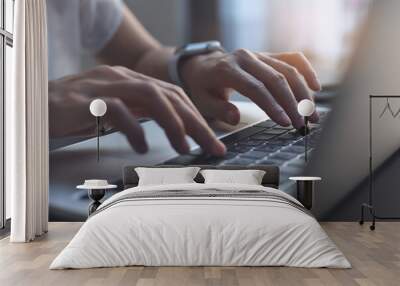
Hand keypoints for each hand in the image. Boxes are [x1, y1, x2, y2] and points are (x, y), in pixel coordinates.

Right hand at [49, 65, 225, 155]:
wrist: (37, 106)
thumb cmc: (77, 110)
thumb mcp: (116, 109)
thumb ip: (140, 112)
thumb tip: (170, 125)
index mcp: (131, 81)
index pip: (173, 95)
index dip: (196, 116)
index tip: (211, 139)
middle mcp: (122, 79)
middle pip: (170, 95)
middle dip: (196, 122)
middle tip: (212, 147)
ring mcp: (104, 87)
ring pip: (150, 97)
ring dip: (173, 123)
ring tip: (184, 146)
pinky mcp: (86, 100)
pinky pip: (117, 110)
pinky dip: (134, 128)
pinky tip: (142, 146)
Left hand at [181, 50, 320, 128]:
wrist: (203, 66)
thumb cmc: (203, 87)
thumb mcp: (203, 101)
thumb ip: (219, 109)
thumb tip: (236, 118)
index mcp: (228, 69)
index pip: (256, 88)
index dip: (273, 106)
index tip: (285, 122)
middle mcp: (246, 57)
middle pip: (276, 79)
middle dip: (293, 103)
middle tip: (303, 124)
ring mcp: (259, 54)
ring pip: (288, 69)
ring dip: (304, 92)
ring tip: (313, 114)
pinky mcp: (268, 55)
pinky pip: (292, 58)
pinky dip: (306, 71)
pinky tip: (316, 87)